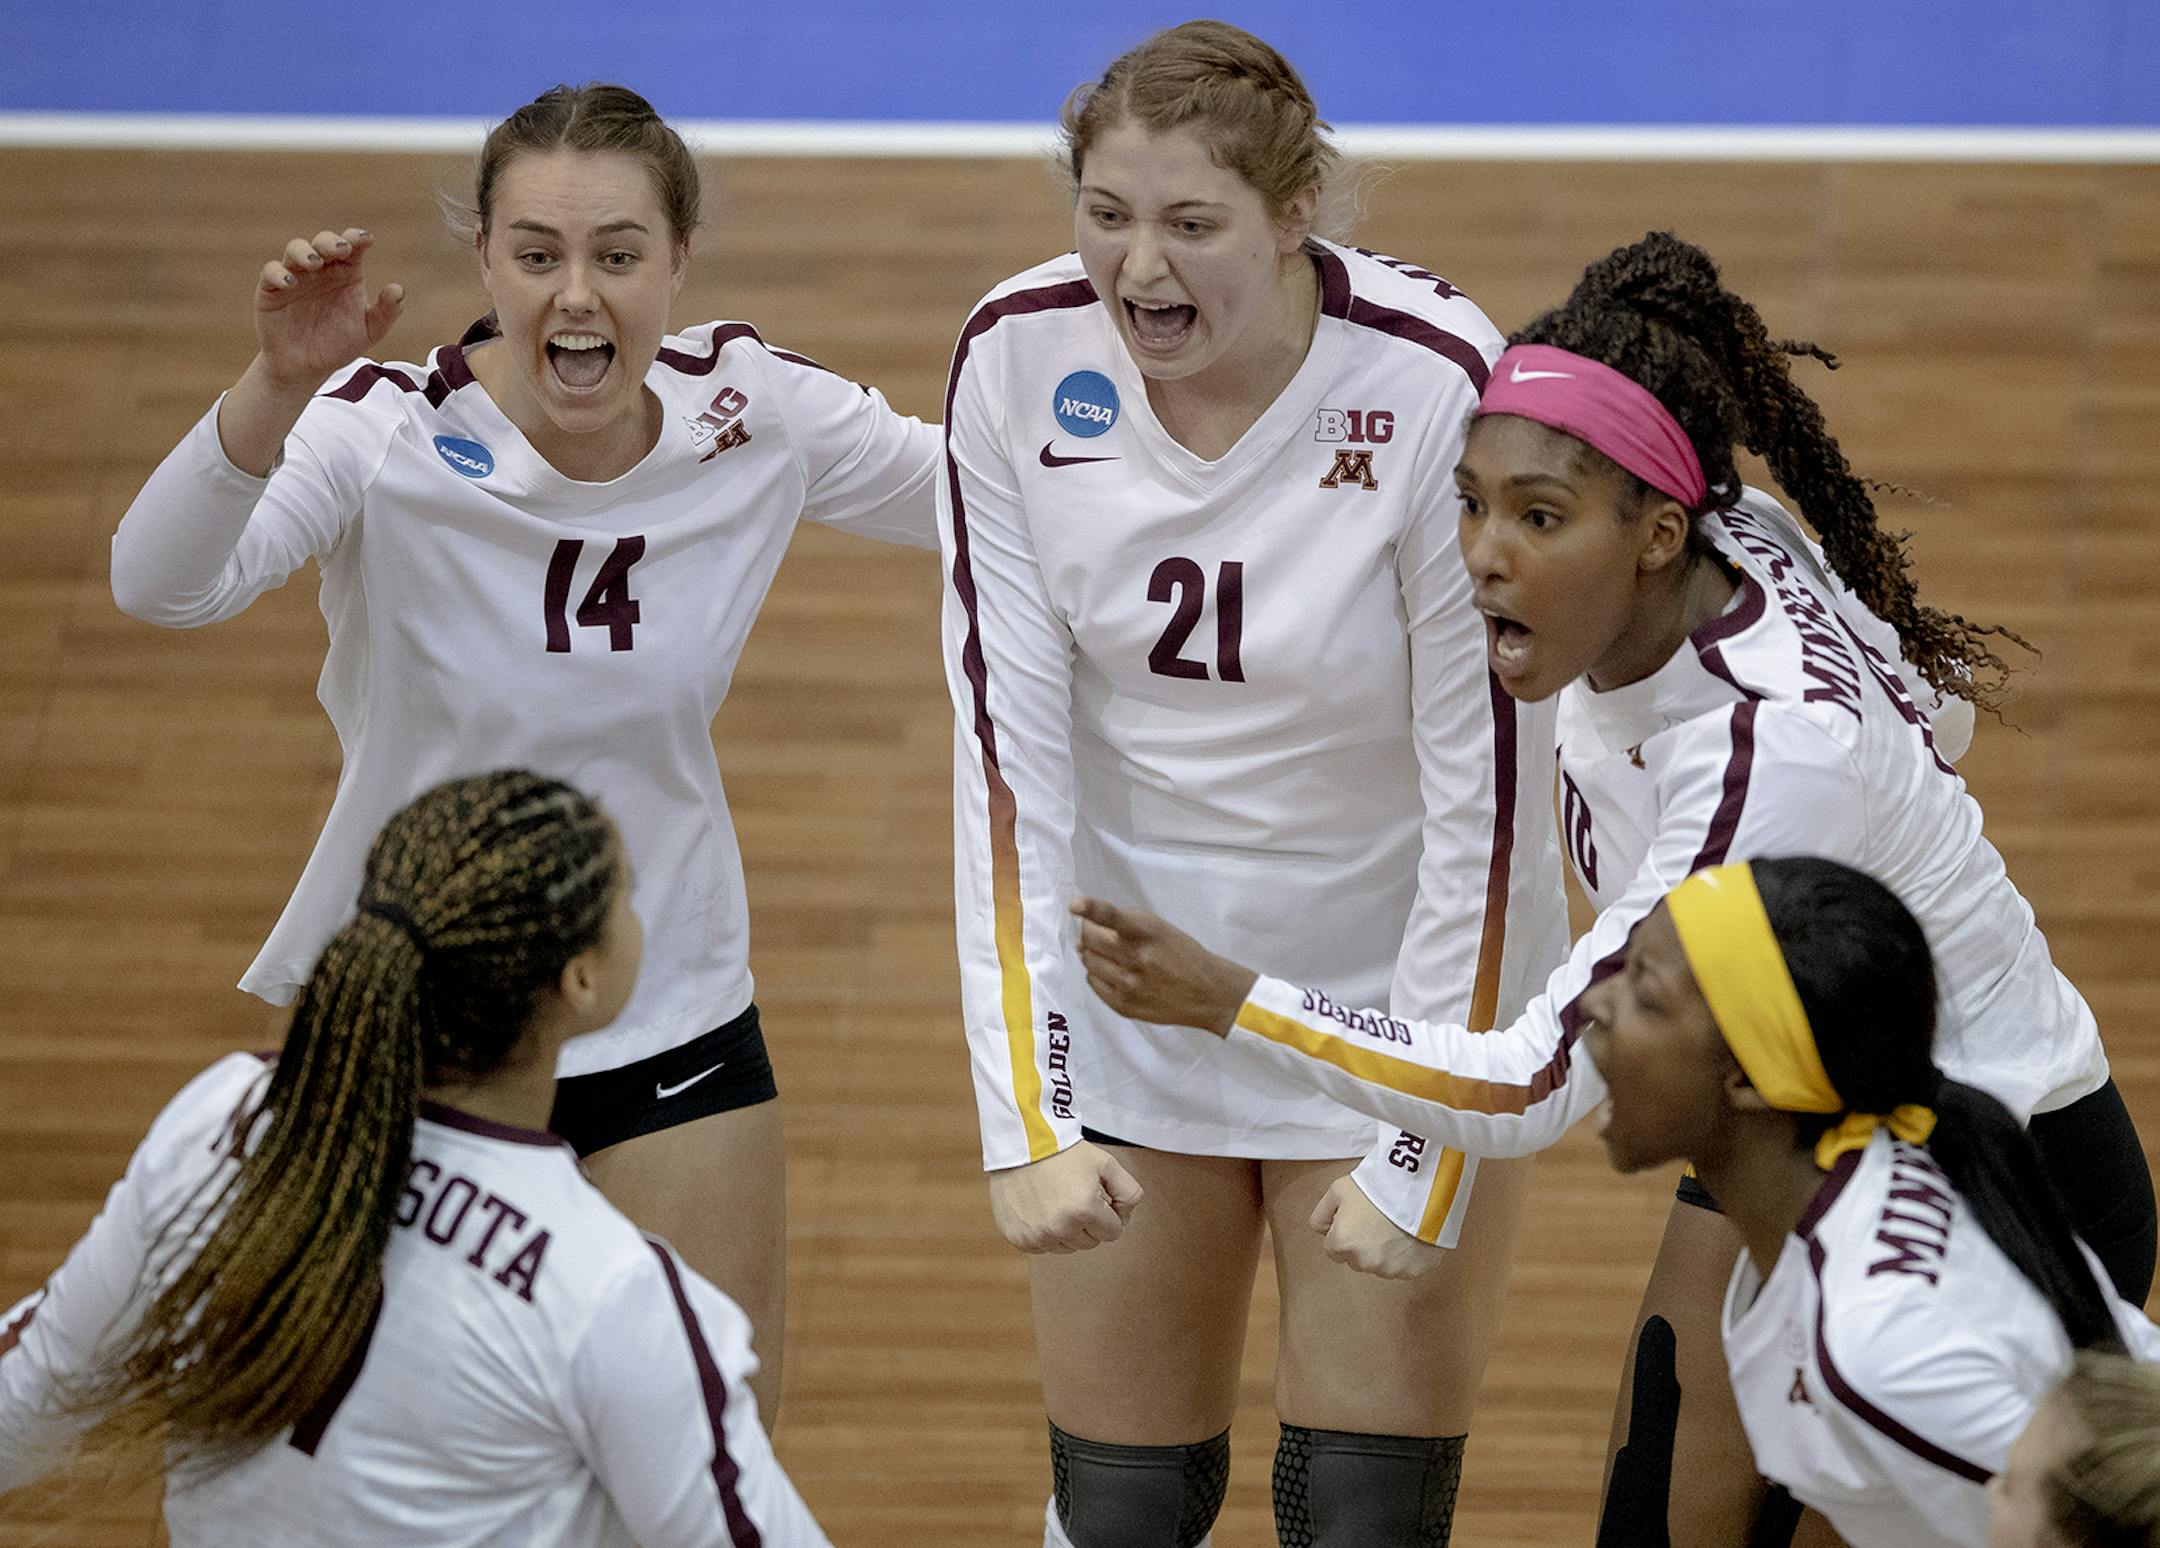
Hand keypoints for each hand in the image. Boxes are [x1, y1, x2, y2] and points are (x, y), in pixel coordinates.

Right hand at [253, 227, 403, 392]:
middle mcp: (321, 270)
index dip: (357, 238)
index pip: (352, 247)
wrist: (307, 368)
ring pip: (295, 249)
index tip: (366, 240)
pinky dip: (279, 273)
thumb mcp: (369, 331)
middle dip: (330, 241)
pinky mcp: (271, 290)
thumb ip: (386, 312)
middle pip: (323, 242)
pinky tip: (290, 283)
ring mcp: (296, 277)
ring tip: (315, 263)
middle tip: (341, 249)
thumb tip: (397, 289)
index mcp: (346, 273)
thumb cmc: (339, 344)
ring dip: (304, 251)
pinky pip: (271, 272)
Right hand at [986, 1141, 1142, 1253]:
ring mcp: (1038, 1235)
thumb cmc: (1063, 1152)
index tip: (1098, 1199)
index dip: (1109, 1215)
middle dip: (1089, 1223)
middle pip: (1090, 1242)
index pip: (1113, 1232)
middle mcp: (1061, 1228)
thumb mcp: (1106, 1163)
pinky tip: (1040, 1209)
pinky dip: (1044, 1233)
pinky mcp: (1019, 1238)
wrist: (1021, 1144)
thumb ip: (1128, 1192)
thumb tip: (1125, 1218)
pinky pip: (1043, 1247)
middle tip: (1076, 1197)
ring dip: (1067, 1230)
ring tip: (1057, 1202)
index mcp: (1085, 1210)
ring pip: (1067, 1247)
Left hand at [1071, 897, 1257, 1035]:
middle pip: (1090, 939)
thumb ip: (1124, 923)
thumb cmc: (1182, 954)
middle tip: (1099, 934)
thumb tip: (1083, 932)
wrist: (1207, 993)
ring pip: (1088, 961)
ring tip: (1115, 955)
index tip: (1074, 905)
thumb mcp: (1160, 928)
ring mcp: (1128, 985)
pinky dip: (1099, 974)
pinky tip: (1118, 973)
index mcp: (1148, 933)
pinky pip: (1093, 982)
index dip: (1092, 909)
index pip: (1113, 917)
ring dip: (1093, 954)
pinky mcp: (1124, 1005)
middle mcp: (1136, 959)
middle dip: (1089, 933)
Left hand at [1310, 1175, 1448, 1279]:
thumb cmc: (1379, 1186)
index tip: (1357, 1218)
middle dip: (1363, 1244)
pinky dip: (1406, 1255)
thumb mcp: (1339, 1189)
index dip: (1343, 1231)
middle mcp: (1365, 1262)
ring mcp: (1391, 1270)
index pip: (1333, 1250)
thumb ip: (1321, 1213)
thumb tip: (1322, 1230)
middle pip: (1356, 1259)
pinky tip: (1410, 1234)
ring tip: (1396, 1225)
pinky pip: (1404, 1267)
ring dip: (1385, 1252)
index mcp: (1343, 1244)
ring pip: (1381, 1265)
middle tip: (1377, 1219)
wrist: (1421, 1188)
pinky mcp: (1414, 1271)